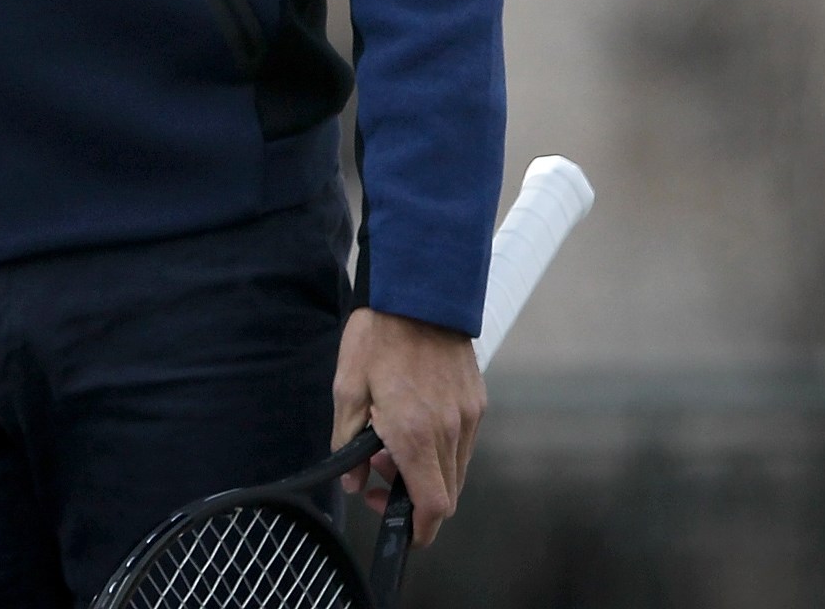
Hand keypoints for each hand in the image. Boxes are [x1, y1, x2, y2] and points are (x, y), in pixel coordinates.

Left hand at [331, 306, 483, 545]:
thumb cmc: (378, 337)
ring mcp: (468, 418)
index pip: (432, 504)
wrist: (420, 293)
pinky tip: (414, 426)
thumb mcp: (347, 388)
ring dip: (427, 474)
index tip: (401, 529)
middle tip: (378, 475)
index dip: (419, 528)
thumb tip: (352, 479)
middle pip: (445, 494)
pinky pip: (462, 444)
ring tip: (392, 446)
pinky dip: (441, 451)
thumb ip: (348, 442)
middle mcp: (448, 431)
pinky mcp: (477, 403)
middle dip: (413, 500)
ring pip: (455, 471)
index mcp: (414, 432)